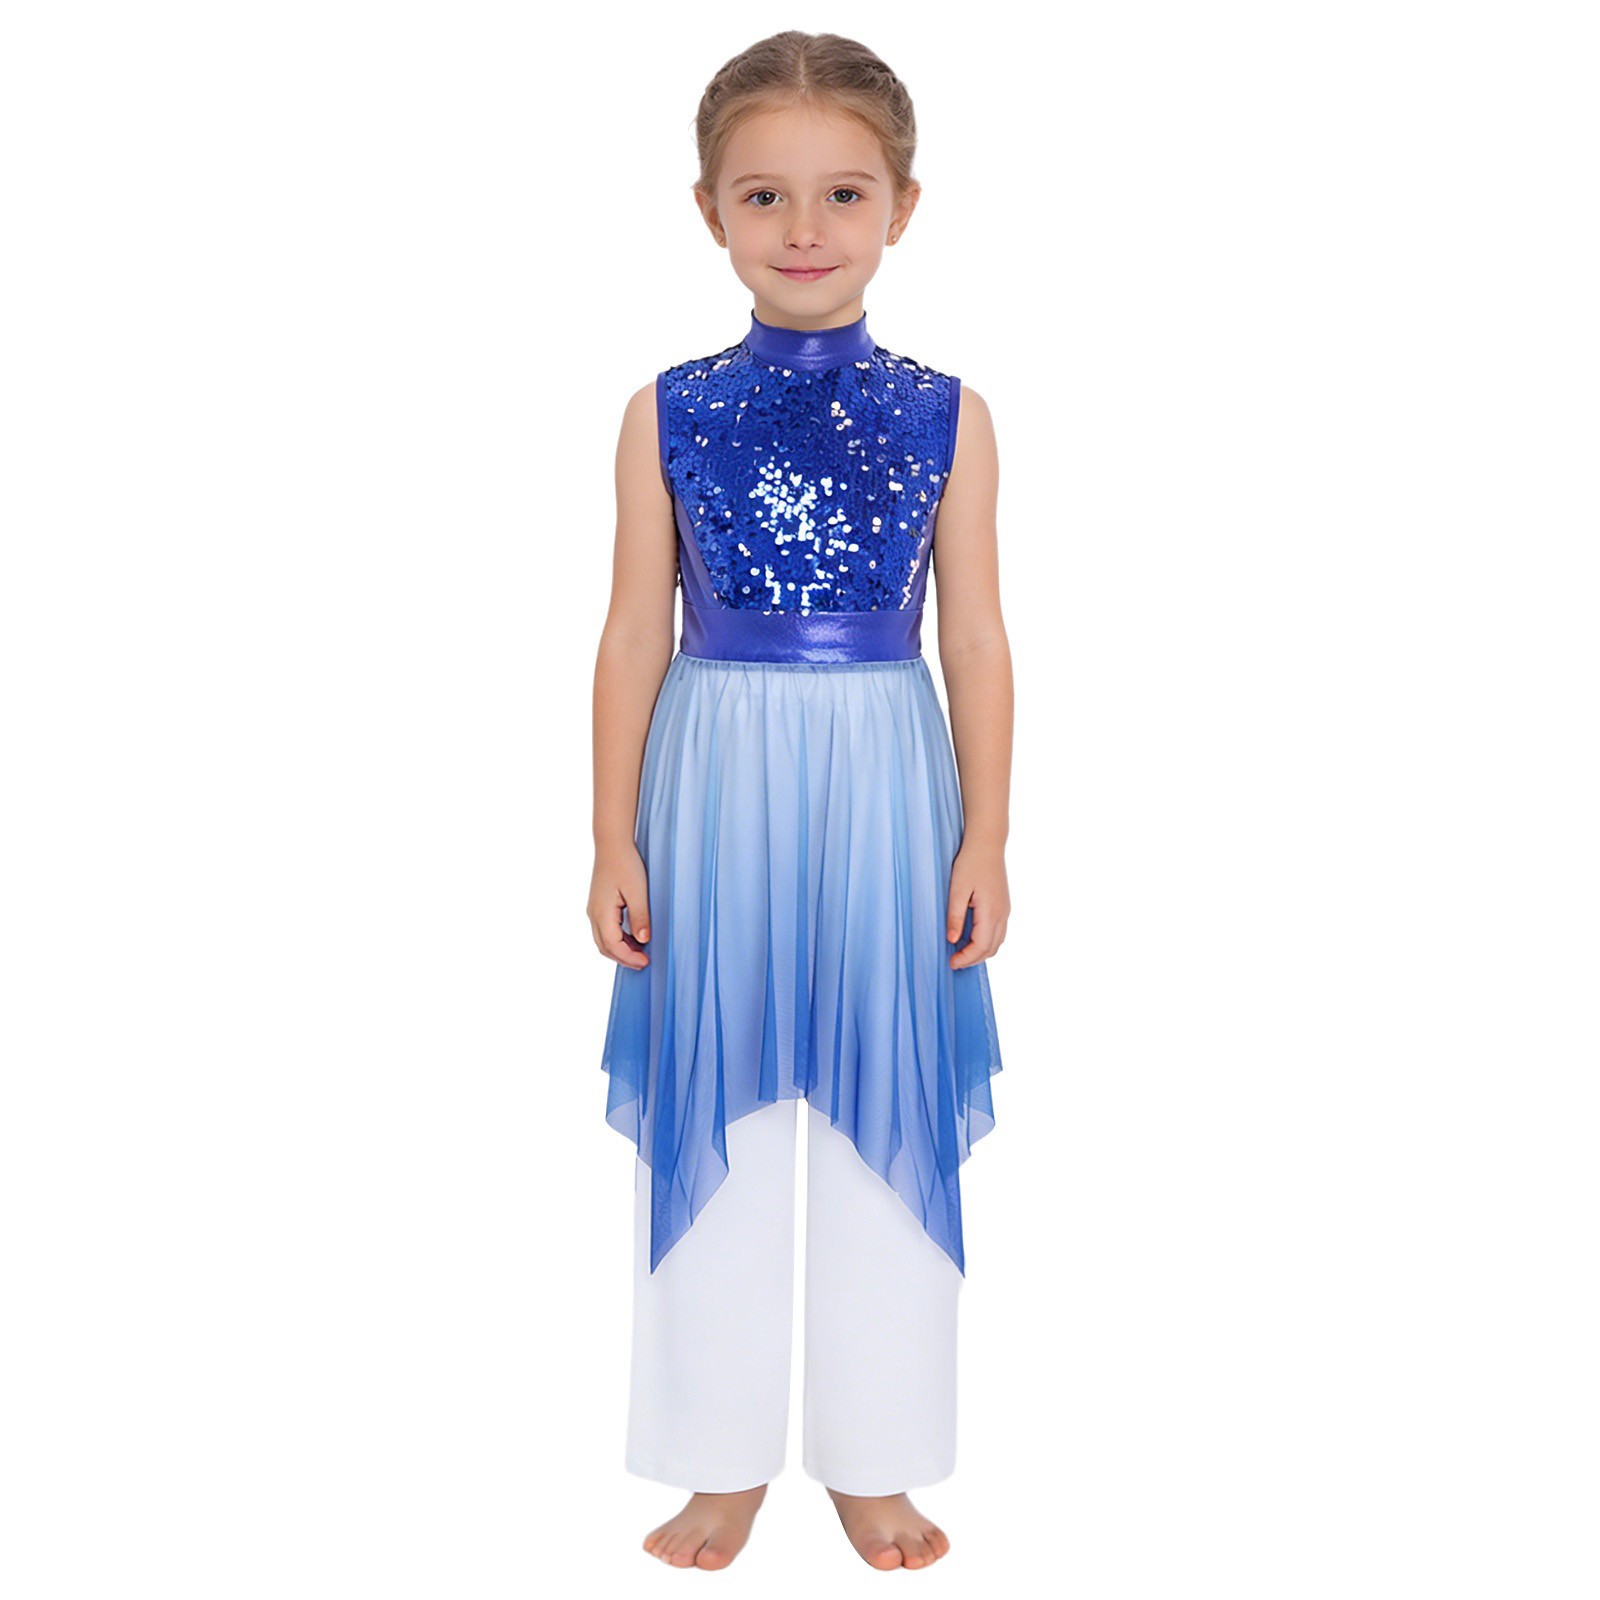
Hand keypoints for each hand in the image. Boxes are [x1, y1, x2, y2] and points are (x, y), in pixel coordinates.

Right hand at [589, 844, 651, 969]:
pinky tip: (632, 938)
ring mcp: (594, 910)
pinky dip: (617, 940)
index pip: (613, 946)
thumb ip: (640, 917)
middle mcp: (593, 914)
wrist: (612, 844)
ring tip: (640, 953)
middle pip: (605, 947)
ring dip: (620, 950)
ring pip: (603, 940)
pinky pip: (604, 930)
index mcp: (602, 913)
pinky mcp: (598, 906)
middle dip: (624, 958)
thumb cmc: (625, 864)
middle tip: (644, 962)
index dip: (629, 957)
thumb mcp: (638, 891)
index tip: (646, 961)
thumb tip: (643, 940)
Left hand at [946, 840, 1008, 968]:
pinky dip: (987, 942)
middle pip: (991, 949)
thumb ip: (954, 916)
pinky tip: (972, 939)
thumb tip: (952, 940)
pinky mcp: (1004, 906)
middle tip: (954, 962)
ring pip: (997, 942)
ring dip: (981, 952)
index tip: (951, 963)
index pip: (981, 946)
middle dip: (973, 959)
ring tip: (962, 953)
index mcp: (991, 912)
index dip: (966, 959)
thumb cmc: (970, 862)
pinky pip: (999, 932)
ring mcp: (1005, 910)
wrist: (988, 844)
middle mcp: (1002, 914)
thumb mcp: (956, 889)